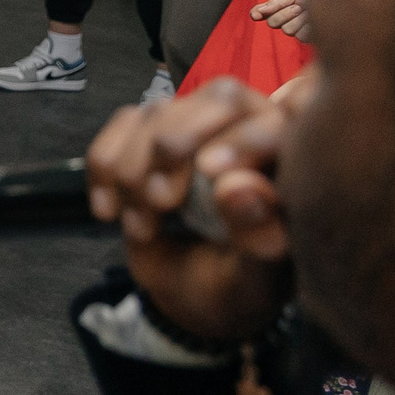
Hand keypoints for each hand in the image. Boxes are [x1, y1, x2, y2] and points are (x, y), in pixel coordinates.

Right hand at [84, 77, 295, 345]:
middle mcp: (249, 132)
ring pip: (157, 114)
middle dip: (175, 146)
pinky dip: (105, 169)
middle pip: (215, 97)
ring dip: (134, 173)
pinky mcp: (149, 135)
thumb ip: (256, 235)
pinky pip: (119, 127)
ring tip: (143, 227)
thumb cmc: (237, 286)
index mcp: (289, 162)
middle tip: (162, 201)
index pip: (273, 121)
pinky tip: (111, 211)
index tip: (210, 175)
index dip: (240, 140)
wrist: (190, 297)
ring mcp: (196, 127)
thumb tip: (236, 187)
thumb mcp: (254, 279)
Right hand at [249, 0, 311, 41]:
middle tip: (299, 7)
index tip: (255, 15)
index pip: (263, 12)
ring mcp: (295, 30)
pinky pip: (300, 35)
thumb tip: (258, 12)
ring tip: (310, 12)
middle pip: (273, 22)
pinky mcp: (306, 38)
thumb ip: (277, 2)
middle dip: (285, 13)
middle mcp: (285, 20)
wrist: (338, 2)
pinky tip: (315, 22)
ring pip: (287, 29)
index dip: (257, 12)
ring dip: (299, 19)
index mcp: (280, 7)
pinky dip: (308, 26)